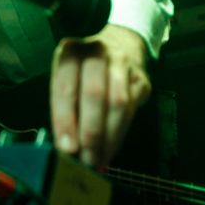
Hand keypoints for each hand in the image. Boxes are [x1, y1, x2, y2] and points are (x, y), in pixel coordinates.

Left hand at [50, 24, 150, 168]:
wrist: (121, 45)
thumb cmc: (84, 70)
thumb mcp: (66, 78)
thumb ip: (64, 107)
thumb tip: (66, 146)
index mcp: (70, 52)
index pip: (65, 88)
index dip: (65, 120)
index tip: (66, 147)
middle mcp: (97, 53)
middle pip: (94, 94)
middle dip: (90, 132)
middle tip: (85, 158)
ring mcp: (122, 64)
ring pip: (117, 104)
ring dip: (107, 137)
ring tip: (98, 159)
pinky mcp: (140, 79)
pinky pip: (131, 110)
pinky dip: (119, 134)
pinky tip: (110, 149)